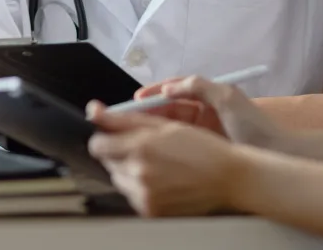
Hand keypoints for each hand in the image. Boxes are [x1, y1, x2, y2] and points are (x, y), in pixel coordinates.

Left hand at [87, 105, 239, 216]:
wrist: (228, 178)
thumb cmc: (202, 146)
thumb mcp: (166, 125)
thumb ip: (127, 118)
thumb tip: (94, 110)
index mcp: (140, 146)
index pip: (97, 144)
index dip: (103, 136)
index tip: (111, 132)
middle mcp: (138, 172)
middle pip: (107, 161)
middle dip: (119, 151)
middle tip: (144, 146)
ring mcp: (143, 195)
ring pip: (119, 179)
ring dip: (128, 169)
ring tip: (157, 163)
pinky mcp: (149, 211)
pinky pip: (132, 195)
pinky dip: (140, 186)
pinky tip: (162, 178)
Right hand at [136, 75, 286, 149]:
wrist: (274, 154)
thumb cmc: (253, 125)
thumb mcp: (227, 99)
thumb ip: (200, 87)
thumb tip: (170, 86)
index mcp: (210, 95)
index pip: (176, 89)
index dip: (155, 93)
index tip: (136, 99)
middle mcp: (204, 111)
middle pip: (169, 107)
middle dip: (148, 111)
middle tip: (126, 118)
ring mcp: (203, 131)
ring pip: (171, 125)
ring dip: (152, 127)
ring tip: (131, 133)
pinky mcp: (203, 149)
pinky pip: (178, 142)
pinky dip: (162, 142)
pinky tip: (149, 148)